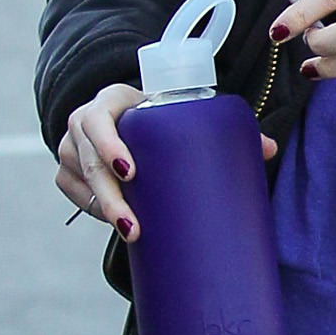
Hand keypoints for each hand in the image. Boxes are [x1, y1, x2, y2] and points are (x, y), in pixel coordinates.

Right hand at [57, 84, 277, 241]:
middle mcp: (84, 122)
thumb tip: (268, 149)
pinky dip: (89, 208)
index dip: (109, 145)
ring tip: (130, 233)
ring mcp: (71, 146)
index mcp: (111, 101)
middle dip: (109, 195)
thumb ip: (222, 128)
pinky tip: (111, 224)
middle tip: (133, 227)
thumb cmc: (161, 116)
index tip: (132, 172)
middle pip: (87, 159)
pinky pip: (70, 191)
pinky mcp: (67, 169)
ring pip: (75, 178)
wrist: (129, 115)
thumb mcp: (180, 114)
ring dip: (100, 208)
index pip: (98, 119)